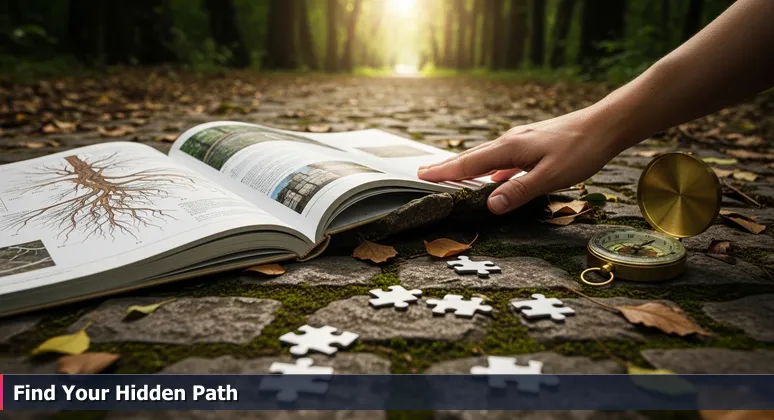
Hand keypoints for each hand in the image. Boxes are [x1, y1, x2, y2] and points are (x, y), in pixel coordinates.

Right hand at [417, 107, 622, 213]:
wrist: (606, 124)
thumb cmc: (581, 150)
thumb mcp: (550, 176)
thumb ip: (519, 191)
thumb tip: (490, 205)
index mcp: (510, 149)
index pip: (469, 163)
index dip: (445, 172)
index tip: (422, 175)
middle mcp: (511, 141)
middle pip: (473, 157)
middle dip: (448, 167)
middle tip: (425, 173)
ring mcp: (522, 141)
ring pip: (487, 156)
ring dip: (467, 167)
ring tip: (451, 176)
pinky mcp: (532, 143)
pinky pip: (502, 158)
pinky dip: (489, 168)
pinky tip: (494, 177)